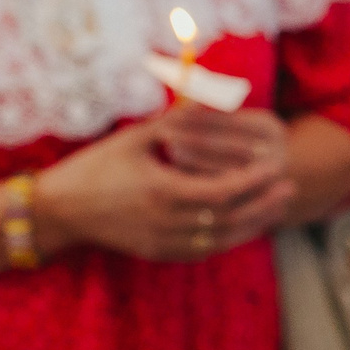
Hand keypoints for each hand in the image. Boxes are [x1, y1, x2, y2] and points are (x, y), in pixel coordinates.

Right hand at [35, 111, 297, 261]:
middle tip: (290, 187)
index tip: (276, 167)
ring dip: (254, 223)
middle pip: (229, 218)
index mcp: (162, 192)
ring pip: (221, 239)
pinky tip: (248, 224)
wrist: (59, 209)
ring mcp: (161, 242)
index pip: (223, 192)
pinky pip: (204, 251)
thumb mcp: (136, 137)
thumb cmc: (97, 165)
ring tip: (278, 206)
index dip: (254, 181)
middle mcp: (165, 222)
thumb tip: (217, 97)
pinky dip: (230, 238)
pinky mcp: (157, 253)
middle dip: (263, 204)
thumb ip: (179, 122)